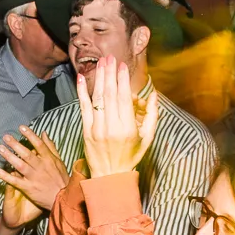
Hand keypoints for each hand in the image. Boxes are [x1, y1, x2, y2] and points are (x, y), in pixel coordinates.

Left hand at [0, 126, 69, 211]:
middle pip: (27, 154)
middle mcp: (41, 167)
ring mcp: (34, 178)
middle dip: (15, 145)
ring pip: (20, 165)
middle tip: (5, 137)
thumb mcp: (59, 161)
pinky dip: (5, 176)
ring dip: (9, 157)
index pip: (39, 144)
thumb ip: (51, 147)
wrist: (63, 199)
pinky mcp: (28, 188)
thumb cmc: (61, 179)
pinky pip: (15, 181)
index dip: (30, 135)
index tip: (21, 127)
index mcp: (49, 159)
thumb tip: (43, 133)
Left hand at [77, 59, 157, 178]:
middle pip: (110, 94)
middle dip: (110, 73)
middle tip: (110, 58)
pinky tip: (80, 78)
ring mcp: (96, 129)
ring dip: (98, 78)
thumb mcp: (147, 139)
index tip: (122, 66)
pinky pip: (83, 107)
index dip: (122, 80)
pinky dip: (81, 91)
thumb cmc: (131, 156)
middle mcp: (111, 127)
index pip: (124, 98)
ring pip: (97, 98)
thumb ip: (152, 116)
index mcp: (128, 129)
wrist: (110, 176)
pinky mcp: (86, 131)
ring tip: (100, 63)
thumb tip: (154, 94)